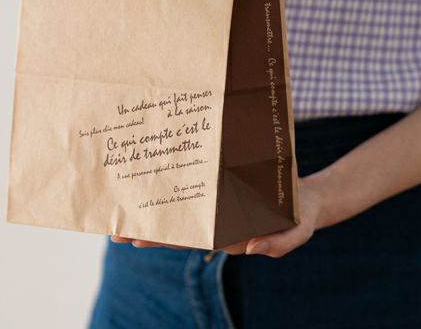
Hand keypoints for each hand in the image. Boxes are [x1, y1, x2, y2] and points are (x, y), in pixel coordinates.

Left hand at [111, 173, 331, 258]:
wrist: (307, 197)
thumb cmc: (299, 217)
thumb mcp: (296, 233)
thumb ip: (277, 244)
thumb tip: (249, 249)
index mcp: (228, 232)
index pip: (188, 237)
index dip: (161, 238)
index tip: (133, 238)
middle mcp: (216, 217)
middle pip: (176, 223)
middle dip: (146, 226)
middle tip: (114, 228)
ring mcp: (218, 200)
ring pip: (182, 203)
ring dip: (156, 203)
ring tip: (125, 201)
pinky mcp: (223, 183)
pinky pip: (197, 182)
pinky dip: (178, 179)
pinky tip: (160, 171)